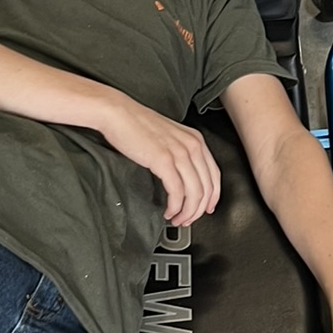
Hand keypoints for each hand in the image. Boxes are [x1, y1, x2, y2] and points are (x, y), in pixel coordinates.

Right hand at [96, 93, 220, 226]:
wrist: (118, 113)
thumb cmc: (137, 125)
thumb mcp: (169, 137)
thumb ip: (180, 154)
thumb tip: (183, 179)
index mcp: (195, 140)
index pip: (214, 175)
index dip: (213, 197)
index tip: (206, 209)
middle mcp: (192, 146)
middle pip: (207, 188)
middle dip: (199, 210)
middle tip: (188, 219)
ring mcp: (179, 153)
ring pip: (195, 193)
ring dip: (187, 212)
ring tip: (177, 219)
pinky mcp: (163, 160)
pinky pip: (177, 192)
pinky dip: (175, 206)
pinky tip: (168, 211)